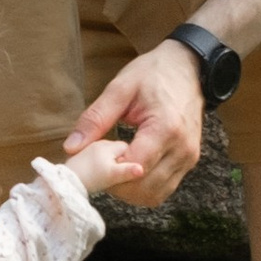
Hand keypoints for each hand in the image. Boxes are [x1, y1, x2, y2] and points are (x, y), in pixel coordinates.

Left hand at [65, 42, 205, 210]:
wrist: (187, 67)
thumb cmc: (153, 73)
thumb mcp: (120, 89)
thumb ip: (96, 119)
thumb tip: (72, 147)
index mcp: (165, 128)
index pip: (134, 168)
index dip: (110, 171)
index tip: (94, 159)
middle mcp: (182, 148)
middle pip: (144, 187)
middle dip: (117, 184)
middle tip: (101, 165)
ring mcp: (188, 158)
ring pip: (154, 194)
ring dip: (130, 190)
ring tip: (115, 166)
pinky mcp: (189, 162)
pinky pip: (164, 188)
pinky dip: (143, 187)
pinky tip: (129, 169)